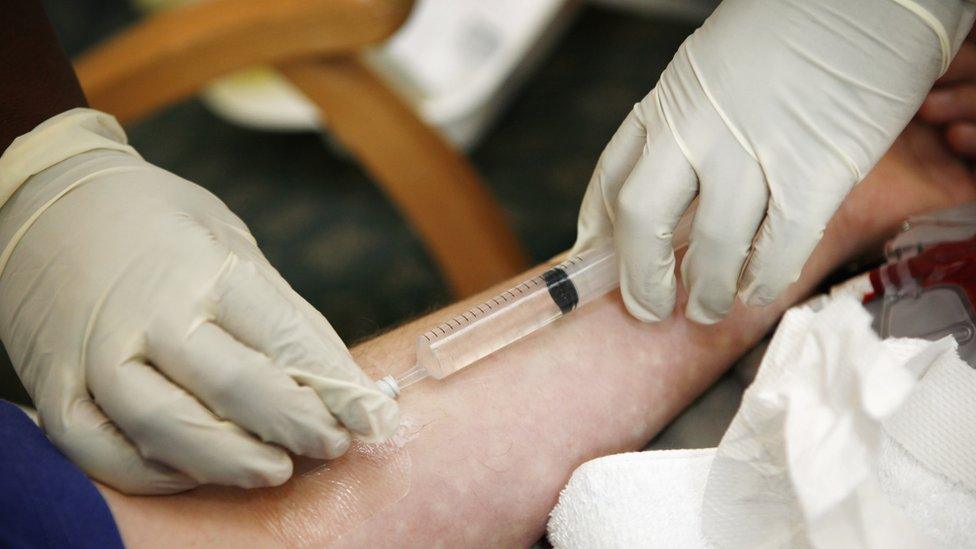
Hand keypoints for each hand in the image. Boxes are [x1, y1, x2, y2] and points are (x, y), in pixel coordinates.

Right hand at [0, 109, 398, 493]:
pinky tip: (192, 472)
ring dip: (227, 460)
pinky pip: (98, 448)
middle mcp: (152, 312)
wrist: (50, 199)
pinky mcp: (55, 383)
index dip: (336, 388)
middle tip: (332, 446)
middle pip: (232, 386)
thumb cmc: (161, 223)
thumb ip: (281, 312)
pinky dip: (147, 472)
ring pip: (164, 426)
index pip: (284, 338)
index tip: (373, 419)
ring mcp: (97, 351)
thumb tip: (339, 380)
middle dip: (293, 425)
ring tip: (275, 471)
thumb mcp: (233, 242)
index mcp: (206, 267)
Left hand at [575, 0, 975, 323]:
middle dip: (640, 278)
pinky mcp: (813, 173)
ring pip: (711, 246)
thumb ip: (685, 127)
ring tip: (707, 308)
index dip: (597, 233)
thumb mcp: (709, 71)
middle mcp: (695, 128)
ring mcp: (752, 150)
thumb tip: (669, 196)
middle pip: (642, 220)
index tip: (596, 263)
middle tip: (649, 309)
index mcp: (667, 103)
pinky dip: (762, 280)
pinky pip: (777, 249)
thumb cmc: (789, 32)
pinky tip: (756, 292)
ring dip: (706, 290)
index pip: (611, 179)